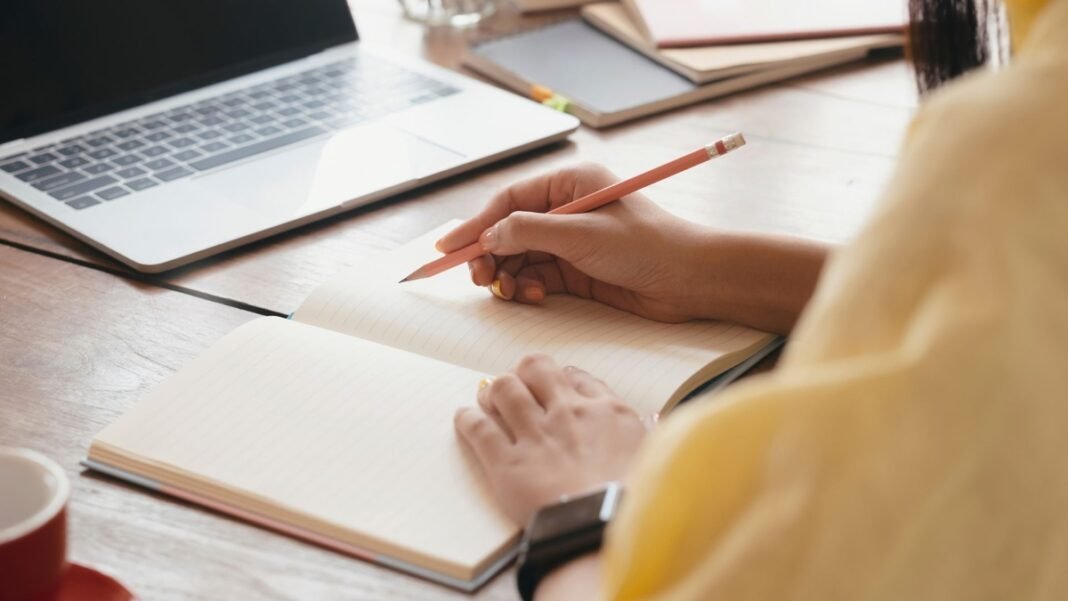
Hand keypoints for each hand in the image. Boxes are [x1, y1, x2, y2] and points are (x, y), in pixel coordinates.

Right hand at [436, 163, 715, 322]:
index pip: (509, 200)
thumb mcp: (582, 234)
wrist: (690, 281)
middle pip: (509, 230)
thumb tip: (489, 236)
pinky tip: (535, 297)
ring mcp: (571, 241)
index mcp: (570, 184)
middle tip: (480, 279)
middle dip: (490, 255)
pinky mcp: (577, 270)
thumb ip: (529, 232)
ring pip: (520, 257)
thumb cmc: (648, 246)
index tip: (450, 248)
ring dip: (508, 276)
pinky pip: (537, 277)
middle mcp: (567, 209)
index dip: (476, 224)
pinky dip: (528, 288)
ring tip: (509, 292)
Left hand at [454, 354, 645, 526]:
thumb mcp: (650, 459)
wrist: (604, 528)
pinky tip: (465, 419)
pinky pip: (479, 429)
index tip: (556, 385)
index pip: (577, 376)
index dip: (562, 378)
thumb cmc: (633, 501)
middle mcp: (568, 413)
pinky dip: (468, 420)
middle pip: (536, 369)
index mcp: (608, 412)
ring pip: (503, 389)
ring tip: (488, 397)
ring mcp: (535, 435)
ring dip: (493, 391)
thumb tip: (638, 424)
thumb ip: (639, 435)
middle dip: (524, 372)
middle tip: (519, 383)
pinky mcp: (506, 463)